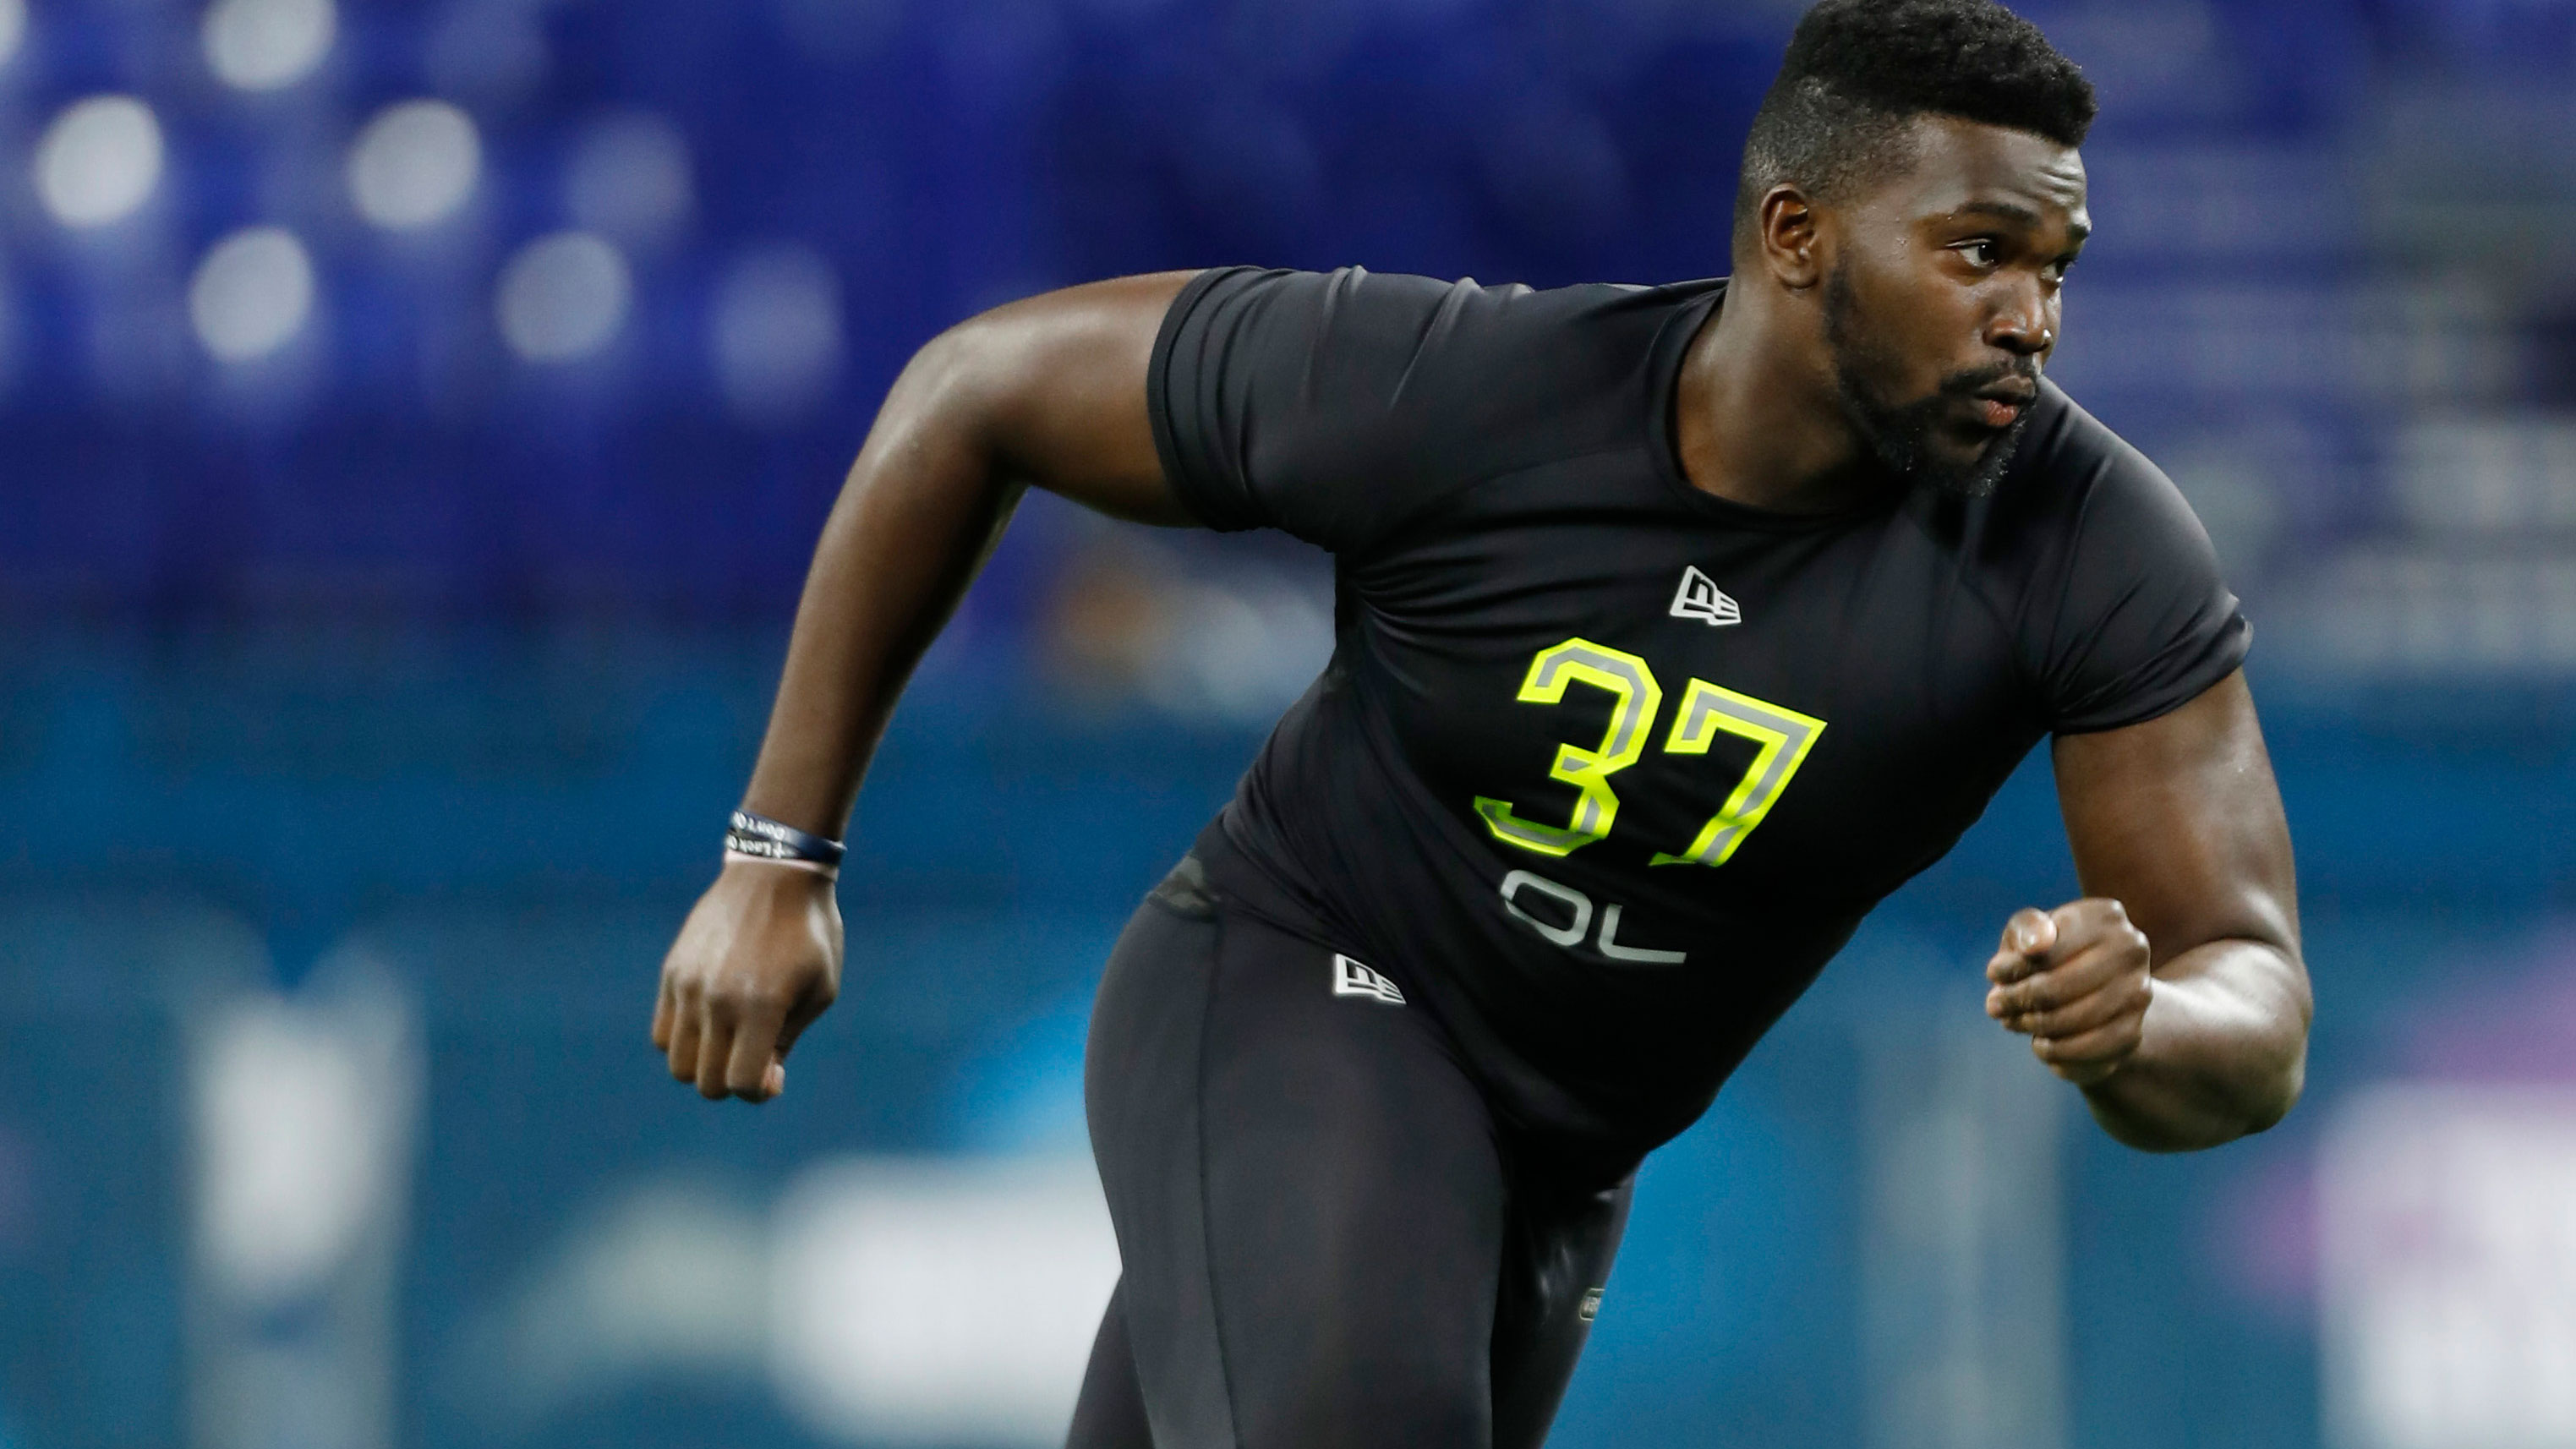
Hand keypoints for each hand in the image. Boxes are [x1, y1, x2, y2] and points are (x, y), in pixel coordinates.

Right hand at [653, 860, 842, 1100]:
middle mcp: (718, 999)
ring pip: (677, 1063)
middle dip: (732, 1082)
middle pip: (706, 1081)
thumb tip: (761, 1083)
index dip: (759, 1091)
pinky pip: (662, 1032)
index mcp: (762, 1005)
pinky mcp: (673, 972)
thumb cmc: (809, 934)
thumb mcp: (819, 991)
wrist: (776, 874)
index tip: (774, 1074)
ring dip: (704, 1065)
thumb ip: (786, 1042)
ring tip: (730, 1041)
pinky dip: (683, 1040)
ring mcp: (689, 985)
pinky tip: (711, 1021)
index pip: (741, 1082)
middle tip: (753, 1058)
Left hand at [1984, 899, 2151, 1086]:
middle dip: (2017, 1001)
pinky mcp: (2134, 1030)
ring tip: (2014, 1022)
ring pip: (2072, 1021)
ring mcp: (2139, 992)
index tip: (1993, 975)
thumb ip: (2025, 930)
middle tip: (1995, 1007)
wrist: (2095, 987)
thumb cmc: (2049, 952)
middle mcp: (2132, 950)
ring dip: (2033, 1027)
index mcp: (2105, 916)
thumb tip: (2033, 946)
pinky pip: (2089, 1051)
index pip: (2046, 951)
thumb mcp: (2030, 932)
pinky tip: (2041, 1044)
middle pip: (2057, 988)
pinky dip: (2058, 1053)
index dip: (2012, 968)